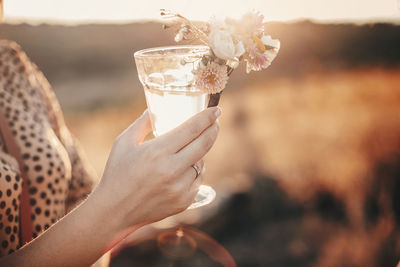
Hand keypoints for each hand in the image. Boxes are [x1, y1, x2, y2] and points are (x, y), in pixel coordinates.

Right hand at [97, 107, 220, 229]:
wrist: (114, 211)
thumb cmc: (117, 173)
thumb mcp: (123, 142)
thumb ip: (142, 123)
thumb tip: (156, 109)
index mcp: (157, 152)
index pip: (191, 129)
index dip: (207, 117)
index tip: (216, 110)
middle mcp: (172, 170)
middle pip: (204, 144)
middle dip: (213, 130)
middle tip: (215, 122)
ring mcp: (180, 188)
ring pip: (202, 163)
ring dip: (200, 153)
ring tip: (190, 148)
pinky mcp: (184, 201)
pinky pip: (198, 180)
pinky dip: (195, 171)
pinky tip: (185, 168)